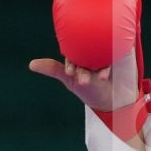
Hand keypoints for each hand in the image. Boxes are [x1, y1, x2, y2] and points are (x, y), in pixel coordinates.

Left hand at [27, 49, 141, 113]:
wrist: (111, 100)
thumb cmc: (88, 88)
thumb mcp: (69, 79)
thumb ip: (53, 69)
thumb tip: (31, 64)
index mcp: (81, 53)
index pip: (75, 51)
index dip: (72, 61)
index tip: (71, 73)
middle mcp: (94, 51)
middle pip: (89, 50)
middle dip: (86, 64)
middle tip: (83, 79)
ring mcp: (107, 53)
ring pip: (102, 54)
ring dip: (100, 65)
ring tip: (98, 78)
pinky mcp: (120, 55)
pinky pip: (116, 55)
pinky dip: (110, 66)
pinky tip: (106, 75)